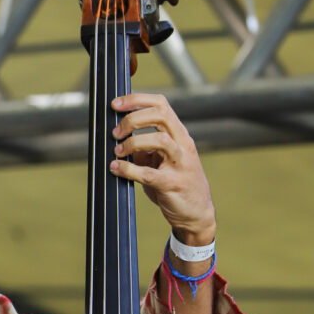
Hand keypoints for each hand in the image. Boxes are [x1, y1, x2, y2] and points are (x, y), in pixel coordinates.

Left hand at [109, 93, 215, 244]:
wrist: (197, 213)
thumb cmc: (175, 182)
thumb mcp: (160, 159)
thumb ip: (142, 146)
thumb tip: (116, 135)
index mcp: (178, 134)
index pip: (161, 105)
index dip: (136, 100)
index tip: (116, 104)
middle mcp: (182, 145)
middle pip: (160, 115)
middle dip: (133, 119)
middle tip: (116, 132)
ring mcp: (181, 164)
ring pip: (160, 140)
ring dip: (133, 142)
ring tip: (118, 151)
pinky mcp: (174, 184)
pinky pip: (150, 173)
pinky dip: (129, 169)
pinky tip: (116, 168)